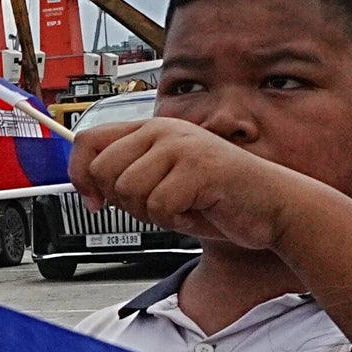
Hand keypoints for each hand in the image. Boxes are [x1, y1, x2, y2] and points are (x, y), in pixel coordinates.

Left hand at [74, 115, 317, 256]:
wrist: (272, 206)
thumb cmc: (218, 198)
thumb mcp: (164, 184)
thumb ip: (129, 178)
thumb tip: (89, 188)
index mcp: (151, 130)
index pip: (88, 140)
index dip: (79, 174)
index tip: (93, 200)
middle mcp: (164, 131)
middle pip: (103, 170)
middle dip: (123, 201)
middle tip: (156, 206)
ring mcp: (182, 147)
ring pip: (129, 190)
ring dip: (152, 212)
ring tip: (182, 206)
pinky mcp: (199, 168)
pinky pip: (159, 206)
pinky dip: (175, 221)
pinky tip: (197, 211)